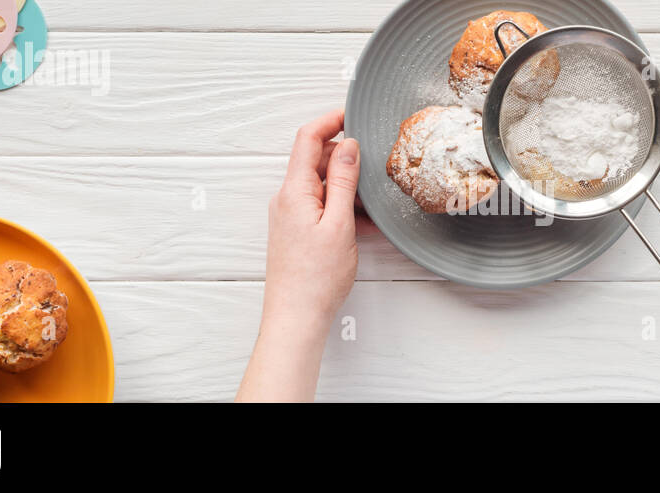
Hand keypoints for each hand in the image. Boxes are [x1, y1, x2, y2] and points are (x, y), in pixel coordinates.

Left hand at [264, 108, 361, 325]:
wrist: (296, 316)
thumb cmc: (316, 278)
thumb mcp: (339, 223)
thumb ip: (343, 180)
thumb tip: (348, 145)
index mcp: (294, 191)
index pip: (308, 138)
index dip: (330, 120)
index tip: (352, 113)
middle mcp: (286, 198)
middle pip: (315, 159)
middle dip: (345, 159)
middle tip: (373, 169)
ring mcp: (290, 214)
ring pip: (321, 184)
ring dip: (346, 187)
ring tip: (370, 205)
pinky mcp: (296, 230)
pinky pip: (320, 205)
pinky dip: (341, 207)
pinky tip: (361, 224)